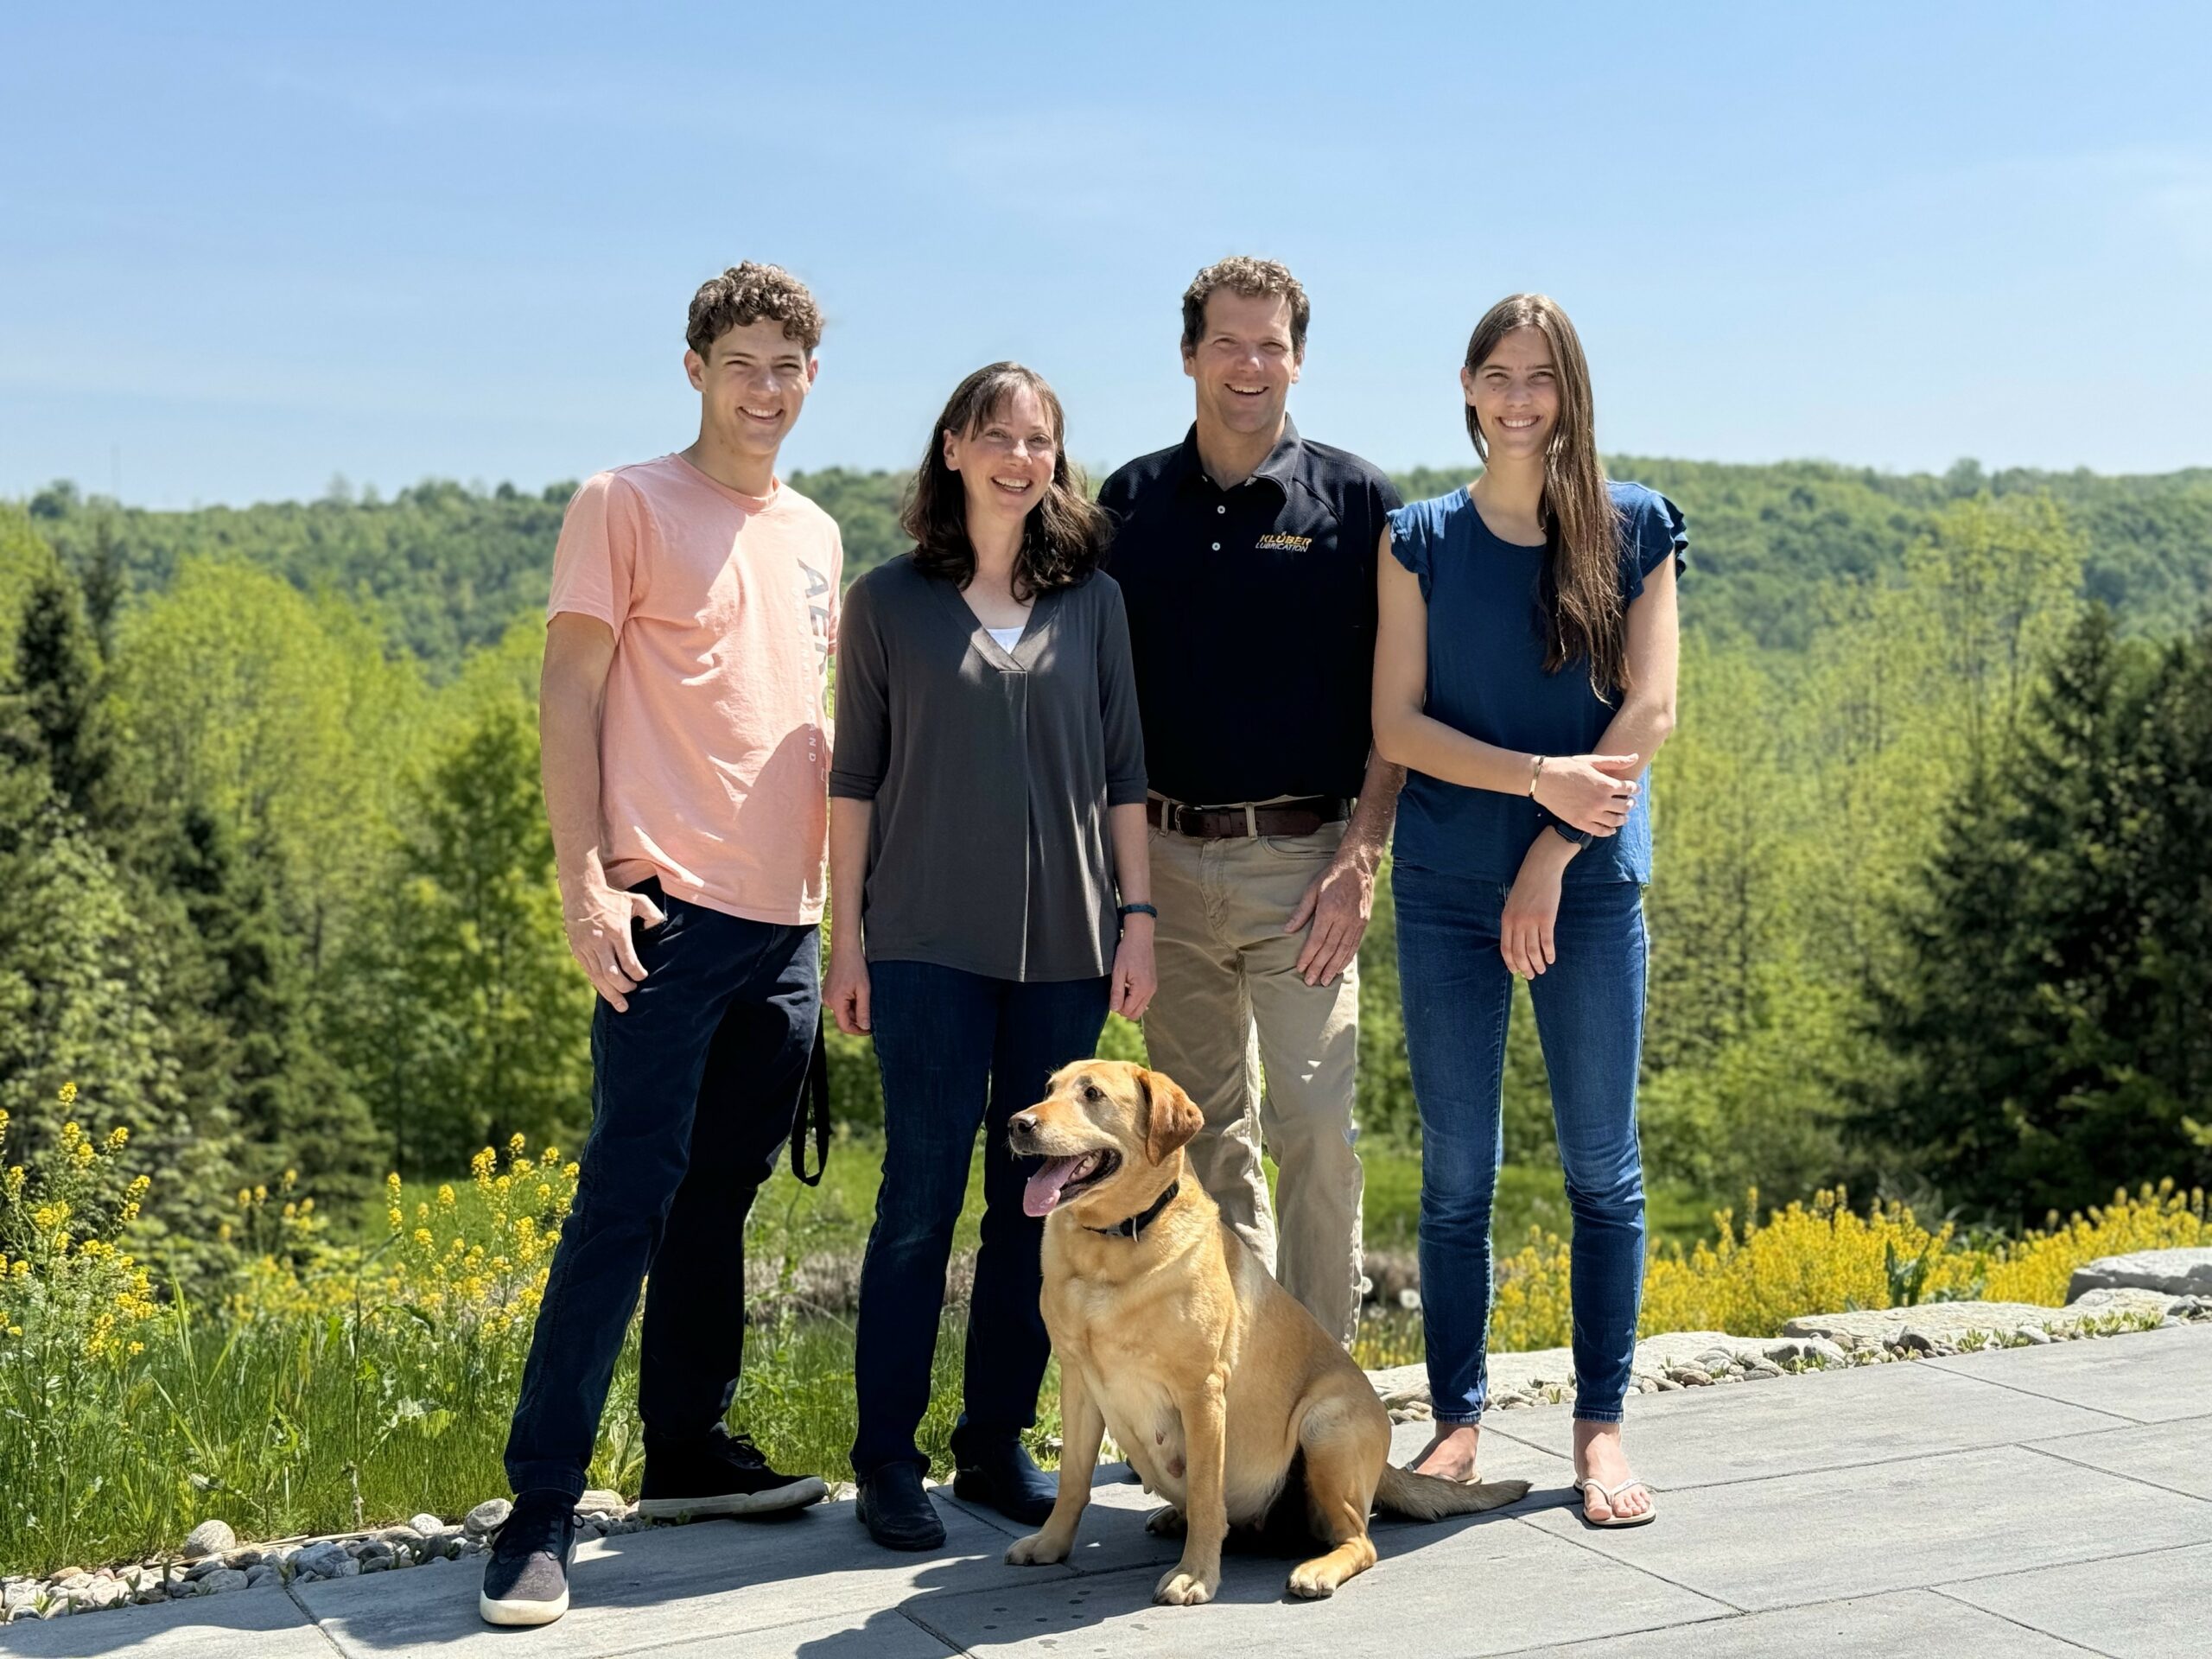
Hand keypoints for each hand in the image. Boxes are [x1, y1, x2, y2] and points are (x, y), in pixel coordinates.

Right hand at [563, 877, 664, 1012]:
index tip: (643, 977)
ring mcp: (586, 947)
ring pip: (598, 977)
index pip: (628, 961)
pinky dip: (598, 984)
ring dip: (610, 993)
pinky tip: (606, 992)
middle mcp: (600, 942)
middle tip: (633, 992)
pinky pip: (588, 972)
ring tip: (621, 1006)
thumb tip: (659, 928)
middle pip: (612, 974)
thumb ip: (652, 914)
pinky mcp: (577, 950)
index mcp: (616, 931)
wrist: (581, 891)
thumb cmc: (612, 897)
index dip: (636, 974)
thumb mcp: (636, 900)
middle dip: (623, 988)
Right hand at [827, 939, 871, 1035]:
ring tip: (865, 997)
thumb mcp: (864, 990)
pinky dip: (850, 1003)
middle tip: (873, 1011)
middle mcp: (828, 1001)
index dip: (858, 1031)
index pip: (845, 1026)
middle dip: (858, 1018)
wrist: (845, 949)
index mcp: (836, 1002)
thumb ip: (864, 1010)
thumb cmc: (856, 967)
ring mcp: (827, 996)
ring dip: (855, 1009)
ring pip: (843, 1011)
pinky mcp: (828, 992)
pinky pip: (840, 1003)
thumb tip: (865, 1027)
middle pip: (844, 1019)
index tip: (870, 1030)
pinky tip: (858, 992)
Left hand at [1111, 921, 1156, 1020]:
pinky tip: (1128, 986)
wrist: (1140, 937)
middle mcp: (1150, 990)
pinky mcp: (1153, 984)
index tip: (1111, 995)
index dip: (1117, 1007)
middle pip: (1136, 1013)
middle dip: (1123, 1009)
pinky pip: (1144, 999)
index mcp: (1142, 989)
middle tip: (1115, 995)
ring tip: (1122, 987)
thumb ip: (1117, 992)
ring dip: (1129, 1003)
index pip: (1128, 1011)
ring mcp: (1153, 987)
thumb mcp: (1118, 972)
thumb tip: (1114, 1009)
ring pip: (1141, 1007)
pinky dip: (1135, 998)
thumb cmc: (1127, 952)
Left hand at [1285, 850, 1374, 987]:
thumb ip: (1301, 912)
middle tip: (1310, 981)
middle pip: (1330, 948)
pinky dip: (1346, 959)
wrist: (1357, 867)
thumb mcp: (1312, 890)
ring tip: (1324, 981)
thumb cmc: (1330, 877)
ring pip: (1343, 950)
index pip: (1317, 939)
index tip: (1300, 968)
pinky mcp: (1363, 923)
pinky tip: (1339, 968)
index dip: (1308, 956)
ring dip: (1333, 967)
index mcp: (1330, 910)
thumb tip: (1287, 931)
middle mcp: (1345, 919)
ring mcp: (1356, 922)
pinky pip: (1354, 945)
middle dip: (1319, 966)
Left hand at [1501, 836, 1569, 978]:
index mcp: (1506, 920)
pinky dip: (1549, 954)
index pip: (1505, 948)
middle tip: (1531, 975)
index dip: (1511, 963)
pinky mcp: (1547, 918)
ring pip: (1533, 951)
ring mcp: (1531, 921)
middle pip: (1519, 953)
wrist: (1540, 869)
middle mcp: (1517, 923)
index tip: (1517, 972)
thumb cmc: (1527, 886)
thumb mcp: (1512, 904)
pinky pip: (1547, 942)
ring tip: (1542, 970)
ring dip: (1538, 964)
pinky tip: (1551, 959)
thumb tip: (1516, 941)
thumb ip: (1513, 921)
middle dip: (1525, 968)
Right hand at [1532, 753, 1640, 836]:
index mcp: (1606, 784)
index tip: (1634, 788)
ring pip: (1615, 821)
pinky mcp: (1580, 822)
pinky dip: (1609, 831)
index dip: (1634, 788)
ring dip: (1622, 819)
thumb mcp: (1592, 761)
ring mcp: (1590, 814)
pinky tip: (1611, 829)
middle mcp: (1601, 801)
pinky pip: (1600, 831)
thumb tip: (1635, 757)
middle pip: (1625, 806)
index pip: (1629, 788)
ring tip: (1623, 816)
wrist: (1543, 780)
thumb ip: (1615, 761)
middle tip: (1629, 802)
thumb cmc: (1567, 767)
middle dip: (1630, 803)